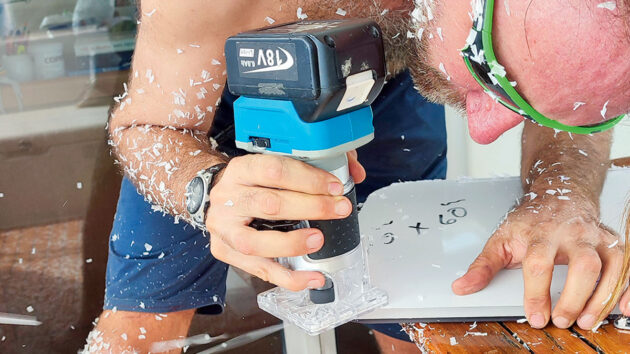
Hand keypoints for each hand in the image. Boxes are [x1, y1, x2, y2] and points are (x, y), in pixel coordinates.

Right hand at [206, 151, 364, 290]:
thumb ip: (316, 162)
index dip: (308, 179)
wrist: (213, 194)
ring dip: (292, 243)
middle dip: (310, 208)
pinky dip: (289, 278)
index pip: (274, 171)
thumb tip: (354, 172)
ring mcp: (224, 228)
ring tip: (320, 240)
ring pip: (255, 242)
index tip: (334, 187)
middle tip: (338, 209)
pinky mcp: (226, 252)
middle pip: (269, 205)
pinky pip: (259, 270)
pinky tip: (312, 277)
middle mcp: (228, 198)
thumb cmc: (252, 180)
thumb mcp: (275, 161)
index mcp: (241, 170)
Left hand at [452, 196, 626, 329]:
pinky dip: (625, 289)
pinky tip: (622, 308)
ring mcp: (594, 238)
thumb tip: (462, 287)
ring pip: (608, 267)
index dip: (537, 293)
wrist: (558, 193)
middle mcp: (571, 233)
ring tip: (586, 321)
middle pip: (581, 266)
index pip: (539, 264)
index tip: (536, 316)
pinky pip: (626, 266)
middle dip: (573, 298)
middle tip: (562, 320)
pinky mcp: (612, 243)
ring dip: (600, 298)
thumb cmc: (530, 220)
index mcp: (539, 233)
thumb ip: (483, 265)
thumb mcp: (501, 239)